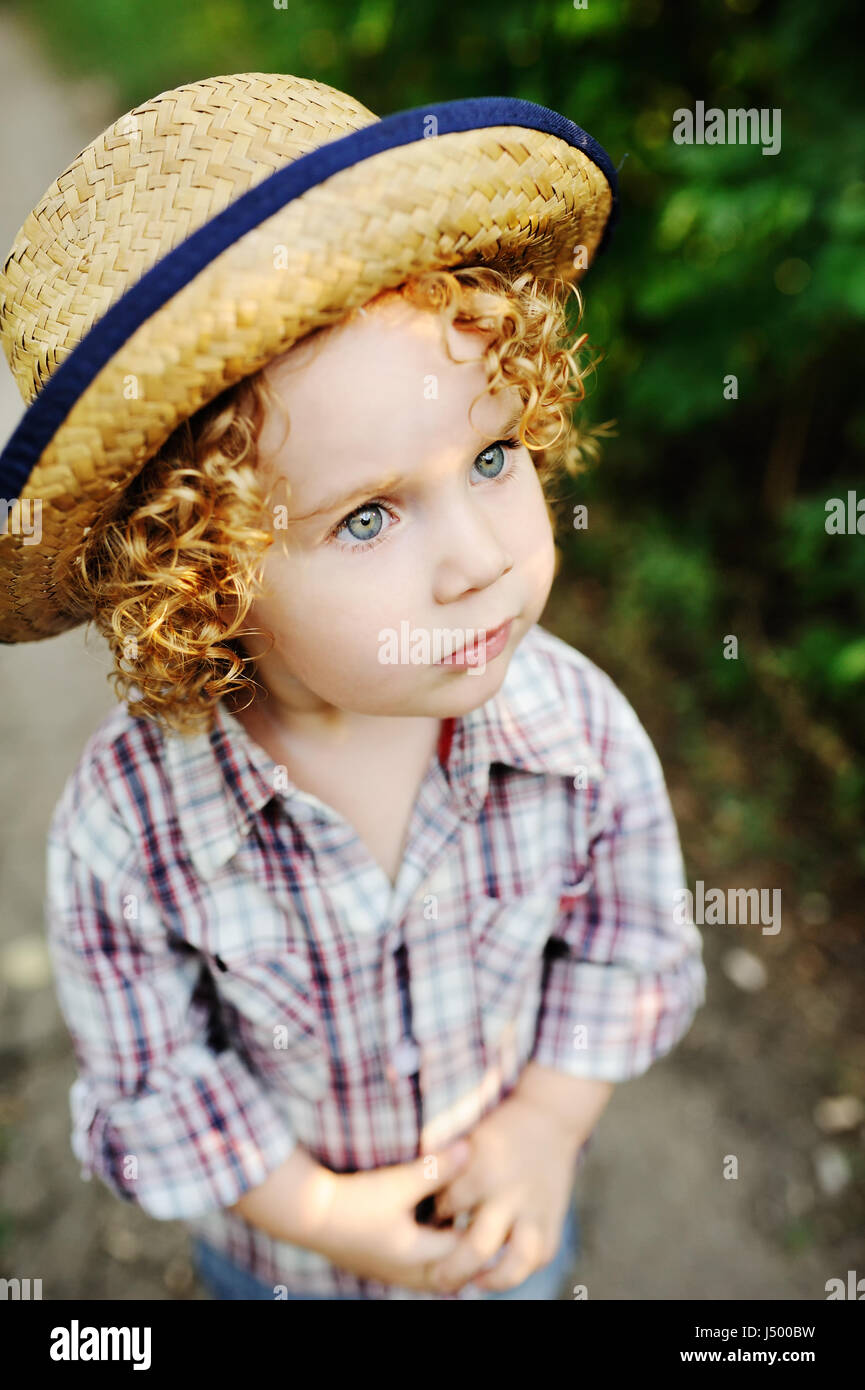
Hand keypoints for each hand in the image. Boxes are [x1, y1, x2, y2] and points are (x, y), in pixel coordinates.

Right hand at [306, 1140, 478, 1291]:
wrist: (305, 1213)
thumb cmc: (355, 1200)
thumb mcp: (399, 1182)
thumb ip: (437, 1167)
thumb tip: (472, 1148)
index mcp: (417, 1257)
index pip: (465, 1252)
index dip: (481, 1230)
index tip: (494, 1208)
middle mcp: (404, 1272)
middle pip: (450, 1273)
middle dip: (467, 1252)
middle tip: (483, 1224)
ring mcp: (387, 1271)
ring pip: (429, 1273)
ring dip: (444, 1253)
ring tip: (457, 1224)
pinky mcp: (373, 1262)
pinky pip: (411, 1267)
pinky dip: (425, 1252)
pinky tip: (425, 1226)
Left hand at [427, 1091, 584, 1293]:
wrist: (548, 1118)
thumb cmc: (495, 1132)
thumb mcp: (466, 1141)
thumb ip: (442, 1170)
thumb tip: (415, 1205)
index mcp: (483, 1168)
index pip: (447, 1208)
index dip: (432, 1222)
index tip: (424, 1228)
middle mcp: (509, 1192)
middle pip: (478, 1246)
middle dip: (454, 1269)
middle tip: (438, 1278)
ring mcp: (534, 1208)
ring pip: (517, 1260)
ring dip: (495, 1279)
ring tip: (477, 1282)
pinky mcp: (553, 1217)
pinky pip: (540, 1256)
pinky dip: (522, 1268)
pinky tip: (501, 1270)